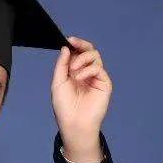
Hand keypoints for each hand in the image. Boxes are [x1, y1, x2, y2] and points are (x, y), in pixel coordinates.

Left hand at [51, 35, 111, 159]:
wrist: (74, 123)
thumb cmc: (64, 107)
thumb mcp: (58, 82)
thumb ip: (62, 65)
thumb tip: (66, 48)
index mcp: (75, 72)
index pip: (78, 53)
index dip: (75, 45)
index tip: (68, 39)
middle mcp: (86, 73)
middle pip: (89, 51)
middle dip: (81, 44)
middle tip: (73, 42)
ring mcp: (96, 78)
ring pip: (95, 56)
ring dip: (82, 58)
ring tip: (73, 70)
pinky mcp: (104, 83)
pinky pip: (98, 68)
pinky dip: (88, 69)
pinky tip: (79, 77)